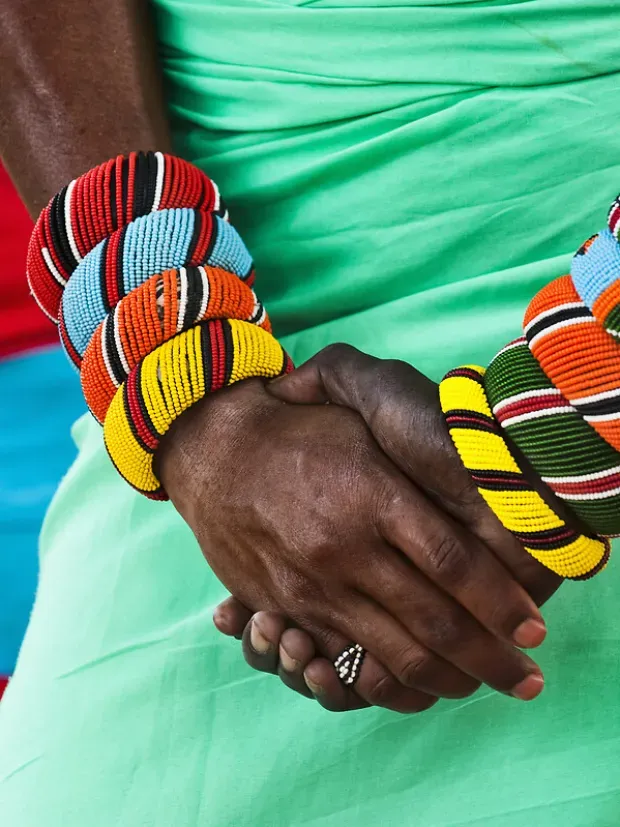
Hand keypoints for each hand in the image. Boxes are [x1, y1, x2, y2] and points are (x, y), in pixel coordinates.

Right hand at [159, 375, 545, 714]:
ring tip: (483, 685)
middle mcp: (345, 546)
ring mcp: (313, 584)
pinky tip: (421, 686)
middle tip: (526, 677)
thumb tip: (479, 459)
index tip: (532, 624)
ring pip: (393, 650)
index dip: (500, 600)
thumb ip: (411, 445)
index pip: (452, 561)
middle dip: (489, 656)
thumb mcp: (358, 412)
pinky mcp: (287, 606)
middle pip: (433, 619)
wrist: (214, 451)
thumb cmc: (299, 430)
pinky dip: (390, 681)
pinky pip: (345, 659)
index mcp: (372, 494)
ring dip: (448, 678)